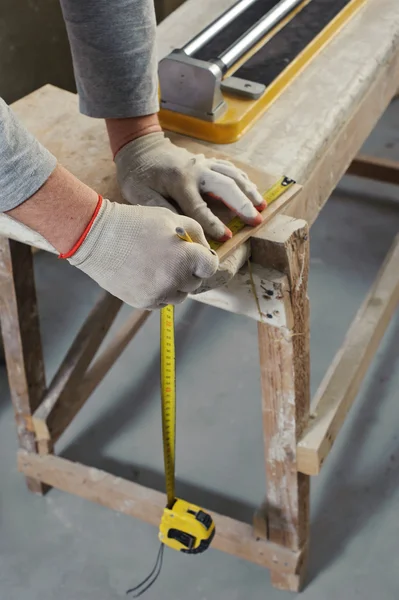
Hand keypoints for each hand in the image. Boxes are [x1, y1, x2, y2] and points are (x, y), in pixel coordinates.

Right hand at [7, 165, 217, 308]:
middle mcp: (175, 280)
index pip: (210, 267)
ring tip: (156, 265)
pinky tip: (145, 274)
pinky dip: (158, 291)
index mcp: (186, 258)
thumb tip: (206, 251)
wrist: (97, 238)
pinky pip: (161, 301)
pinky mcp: (144, 303)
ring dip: (174, 283)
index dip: (204, 259)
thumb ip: (196, 233)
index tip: (196, 255)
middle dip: (188, 270)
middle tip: (170, 256)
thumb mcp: (170, 217)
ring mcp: (159, 294)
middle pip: (195, 282)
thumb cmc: (135, 223)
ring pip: (179, 295)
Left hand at [114, 132, 265, 240]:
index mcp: (180, 181)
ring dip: (249, 191)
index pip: (200, 208)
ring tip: (262, 206)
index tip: (226, 237)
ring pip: (232, 175)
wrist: (140, 146)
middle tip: (257, 220)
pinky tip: (251, 190)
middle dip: (243, 205)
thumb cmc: (137, 174)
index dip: (213, 224)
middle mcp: (196, 170)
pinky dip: (242, 179)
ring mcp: (203, 163)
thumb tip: (179, 227)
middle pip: (226, 187)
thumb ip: (159, 209)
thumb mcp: (139, 194)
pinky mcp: (206, 161)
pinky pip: (229, 169)